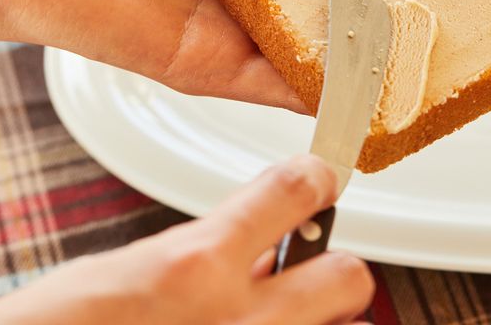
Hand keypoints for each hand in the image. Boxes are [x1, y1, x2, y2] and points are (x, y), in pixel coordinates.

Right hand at [0, 155, 373, 324]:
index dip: (315, 179)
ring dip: (324, 319)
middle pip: (349, 276)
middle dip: (336, 265)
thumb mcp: (141, 270)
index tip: (319, 181)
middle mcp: (236, 322)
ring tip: (286, 313)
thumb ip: (212, 254)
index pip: (292, 191)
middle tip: (313, 267)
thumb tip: (263, 249)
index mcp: (196, 265)